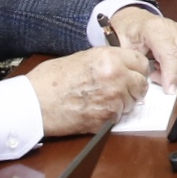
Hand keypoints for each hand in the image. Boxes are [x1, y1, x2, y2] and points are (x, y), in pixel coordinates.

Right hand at [23, 44, 147, 134]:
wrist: (34, 103)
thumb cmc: (51, 80)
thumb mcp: (82, 58)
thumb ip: (106, 61)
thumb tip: (123, 66)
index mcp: (109, 58)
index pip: (141, 63)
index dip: (138, 69)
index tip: (134, 74)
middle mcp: (116, 77)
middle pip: (141, 84)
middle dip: (134, 88)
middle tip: (122, 90)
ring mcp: (113, 100)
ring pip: (132, 103)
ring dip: (123, 103)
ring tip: (102, 100)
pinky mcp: (106, 120)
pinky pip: (119, 117)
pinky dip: (111, 116)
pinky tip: (95, 110)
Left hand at [107, 8, 176, 86]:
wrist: (135, 21)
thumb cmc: (129, 34)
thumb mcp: (125, 50)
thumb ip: (136, 65)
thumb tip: (145, 81)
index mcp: (155, 29)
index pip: (171, 54)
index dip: (172, 74)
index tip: (169, 89)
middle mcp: (174, 29)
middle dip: (174, 77)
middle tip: (156, 77)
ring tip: (163, 69)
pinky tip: (175, 66)